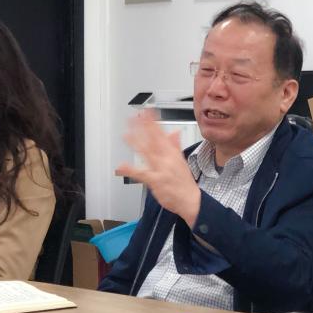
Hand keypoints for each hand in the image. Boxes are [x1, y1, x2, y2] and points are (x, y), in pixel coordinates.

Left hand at [115, 111, 201, 225]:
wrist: (191, 201)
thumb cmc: (185, 184)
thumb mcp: (182, 161)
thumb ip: (175, 145)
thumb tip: (174, 132)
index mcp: (172, 153)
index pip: (161, 133)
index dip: (153, 122)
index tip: (146, 112)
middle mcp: (167, 159)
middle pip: (153, 140)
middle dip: (143, 128)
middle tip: (133, 118)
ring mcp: (161, 169)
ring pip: (147, 153)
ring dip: (136, 143)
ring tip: (126, 134)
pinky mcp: (156, 181)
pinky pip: (141, 174)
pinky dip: (131, 170)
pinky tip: (121, 167)